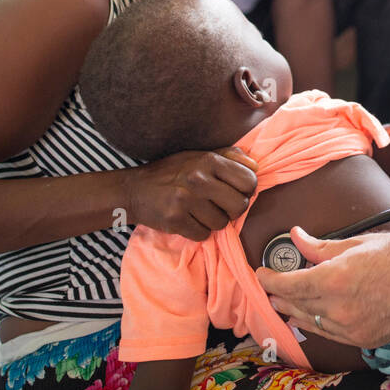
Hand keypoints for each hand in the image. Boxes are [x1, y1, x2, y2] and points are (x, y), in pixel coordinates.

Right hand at [124, 147, 257, 238]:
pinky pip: (204, 234)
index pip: (249, 181)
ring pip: (222, 223)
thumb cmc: (171, 172)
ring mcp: (186, 201)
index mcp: (208, 161)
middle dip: (233, 209)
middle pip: (240, 205)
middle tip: (221, 205)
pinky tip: (189, 219)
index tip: (236, 191)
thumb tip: (255, 166)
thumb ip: (228, 156)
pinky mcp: (175, 221)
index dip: (247, 189)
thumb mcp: (198, 155)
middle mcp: (198, 179)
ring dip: (214, 221)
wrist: (134, 190)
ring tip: (201, 211)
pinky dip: (199, 231)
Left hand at [257, 226, 389, 348]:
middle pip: (295, 304)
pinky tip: (314, 315)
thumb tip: (297, 237)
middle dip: (279, 295)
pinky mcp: (365, 339)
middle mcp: (339, 308)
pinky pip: (332, 333)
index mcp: (335, 279)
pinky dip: (318, 323)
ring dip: (295, 311)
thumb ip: (322, 246)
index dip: (270, 278)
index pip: (287, 284)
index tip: (261, 273)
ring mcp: (352, 328)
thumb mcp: (359, 242)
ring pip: (310, 323)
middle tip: (270, 286)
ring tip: (285, 302)